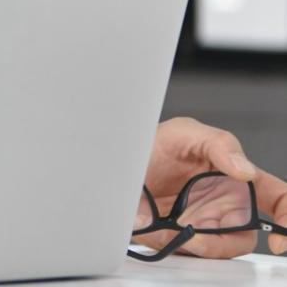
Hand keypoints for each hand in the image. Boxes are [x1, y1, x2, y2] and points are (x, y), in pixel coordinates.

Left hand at [135, 116, 286, 257]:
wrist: (113, 160)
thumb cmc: (154, 143)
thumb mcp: (184, 133)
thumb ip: (220, 144)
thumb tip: (245, 170)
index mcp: (236, 178)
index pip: (277, 199)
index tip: (278, 241)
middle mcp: (224, 205)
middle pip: (244, 236)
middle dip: (223, 241)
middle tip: (195, 235)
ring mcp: (202, 223)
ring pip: (217, 249)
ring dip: (198, 245)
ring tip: (173, 230)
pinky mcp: (178, 236)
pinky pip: (187, 251)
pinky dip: (175, 244)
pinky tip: (160, 230)